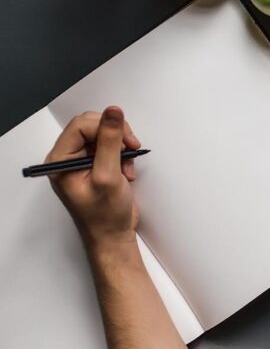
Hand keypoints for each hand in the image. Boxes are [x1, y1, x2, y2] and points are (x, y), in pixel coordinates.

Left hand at [46, 106, 140, 251]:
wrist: (112, 236)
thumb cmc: (104, 216)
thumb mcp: (108, 175)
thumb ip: (110, 141)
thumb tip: (113, 113)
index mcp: (60, 161)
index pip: (81, 125)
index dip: (105, 128)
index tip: (125, 141)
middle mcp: (67, 159)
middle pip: (92, 126)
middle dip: (115, 135)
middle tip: (129, 149)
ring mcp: (81, 161)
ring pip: (103, 134)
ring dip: (121, 146)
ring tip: (127, 166)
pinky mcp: (95, 164)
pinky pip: (109, 145)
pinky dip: (123, 154)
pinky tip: (126, 170)